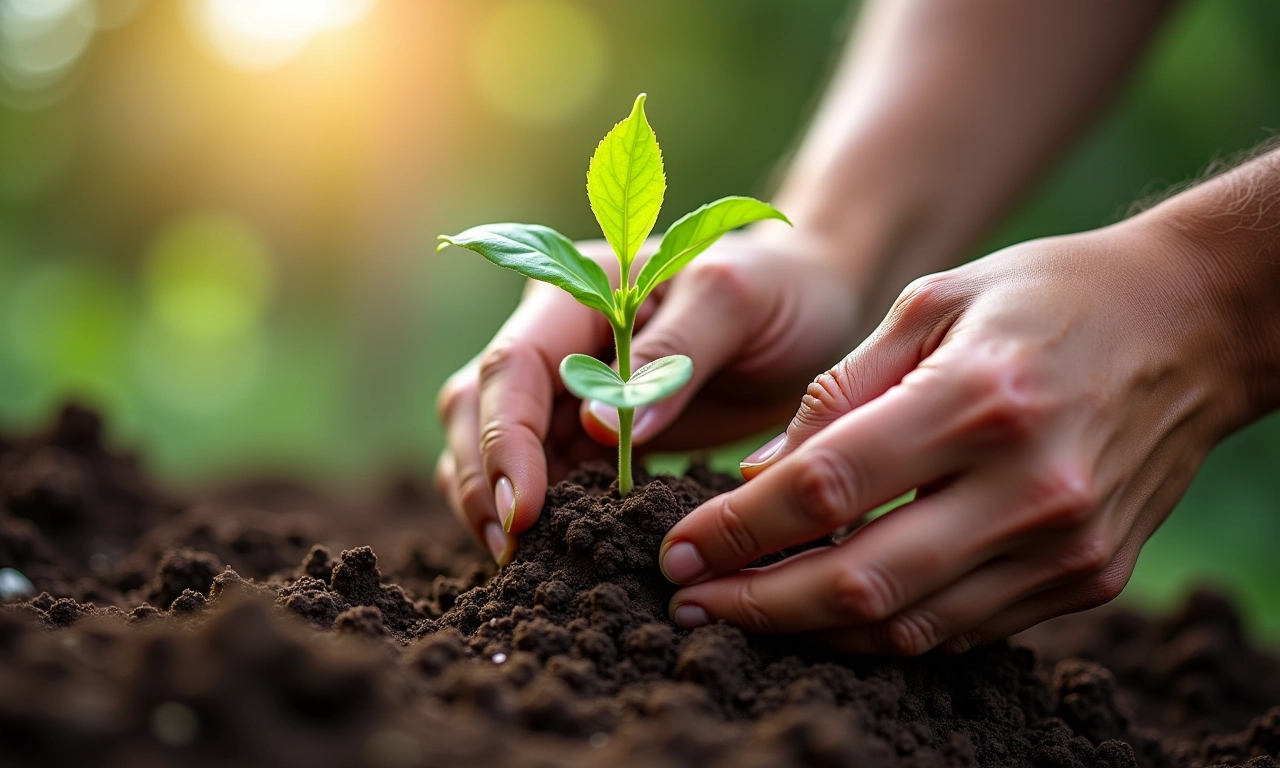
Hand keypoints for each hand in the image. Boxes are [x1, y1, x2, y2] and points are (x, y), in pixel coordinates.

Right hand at [436, 229, 859, 562]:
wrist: (808, 304)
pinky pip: (536, 471)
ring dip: (489, 498)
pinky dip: (529, 509)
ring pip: (489, 441)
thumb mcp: (734, 302)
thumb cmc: (777, 289)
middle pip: (478, 403)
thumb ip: (669, 355)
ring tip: (517, 561)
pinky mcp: (586, 432)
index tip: (525, 510)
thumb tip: (594, 429)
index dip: (505, 439)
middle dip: (482, 476)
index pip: (513, 364)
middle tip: (509, 549)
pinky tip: (549, 550)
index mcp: (578, 290)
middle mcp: (556, 336)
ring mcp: (565, 385)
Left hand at [659, 219, 1250, 653]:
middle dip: (754, 603)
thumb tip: (759, 475)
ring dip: (808, 630)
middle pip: (858, 579)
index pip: (825, 489)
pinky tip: (825, 614)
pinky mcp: (1087, 577)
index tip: (676, 549)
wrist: (1190, 324)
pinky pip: (960, 628)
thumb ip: (840, 392)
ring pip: (906, 624)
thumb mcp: (932, 303)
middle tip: (687, 602)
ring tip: (739, 616)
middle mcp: (1028, 485)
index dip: (736, 530)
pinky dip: (881, 631)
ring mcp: (1065, 544)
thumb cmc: (1045, 297)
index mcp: (978, 397)